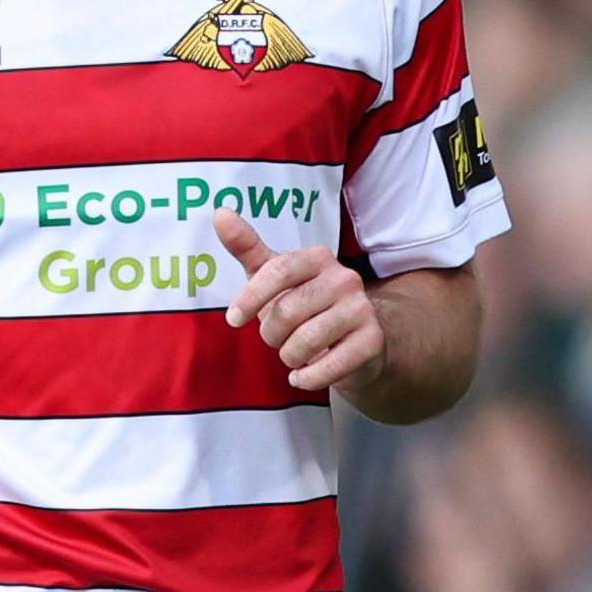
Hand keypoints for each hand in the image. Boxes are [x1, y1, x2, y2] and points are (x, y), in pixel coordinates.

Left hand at [215, 210, 385, 392]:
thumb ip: (247, 246)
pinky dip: (307, 378)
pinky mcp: (372, 342)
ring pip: (305, 342)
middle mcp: (345, 279)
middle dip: (271, 333)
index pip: (277, 272)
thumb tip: (220, 213)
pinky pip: (328, 367)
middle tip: (277, 338)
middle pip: (287, 311)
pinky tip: (303, 376)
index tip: (233, 319)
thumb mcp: (274, 274)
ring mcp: (362, 310)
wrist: (359, 337)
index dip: (250, 298)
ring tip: (294, 354)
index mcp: (319, 258)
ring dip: (289, 356)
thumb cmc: (307, 304)